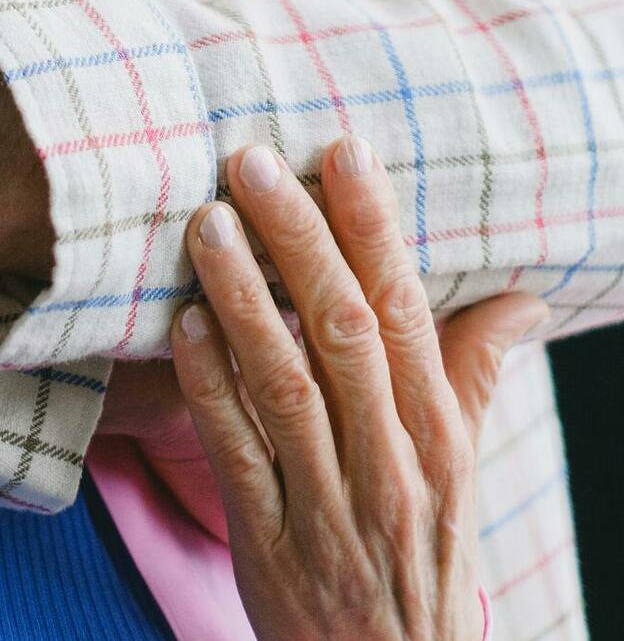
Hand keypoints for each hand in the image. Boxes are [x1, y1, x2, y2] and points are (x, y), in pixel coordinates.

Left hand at [168, 136, 546, 637]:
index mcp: (440, 432)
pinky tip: (183, 327)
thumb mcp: (460, 467)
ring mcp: (331, 503)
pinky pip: (238, 454)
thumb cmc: (418, 551)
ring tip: (207, 225)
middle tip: (252, 163)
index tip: (342, 150)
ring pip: (287, 385)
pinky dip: (210, 388)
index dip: (375, 228)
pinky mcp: (271, 540)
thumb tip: (517, 294)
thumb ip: (472, 375)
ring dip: (244, 300)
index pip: (411, 310)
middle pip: (347, 332)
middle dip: (299, 242)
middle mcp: (393, 461)